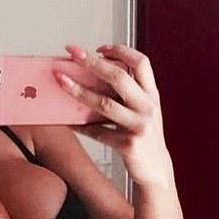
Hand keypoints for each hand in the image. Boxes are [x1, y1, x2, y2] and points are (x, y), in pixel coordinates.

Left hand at [53, 43, 173, 188]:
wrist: (156, 170)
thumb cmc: (145, 138)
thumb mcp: (144, 112)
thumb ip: (129, 95)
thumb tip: (94, 78)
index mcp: (152, 95)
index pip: (141, 62)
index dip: (120, 51)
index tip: (99, 48)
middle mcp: (148, 107)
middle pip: (118, 77)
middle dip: (93, 62)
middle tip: (73, 54)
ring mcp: (139, 126)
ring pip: (105, 104)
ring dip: (80, 91)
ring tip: (62, 82)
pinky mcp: (128, 145)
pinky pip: (98, 132)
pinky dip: (80, 126)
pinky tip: (67, 121)